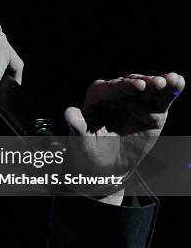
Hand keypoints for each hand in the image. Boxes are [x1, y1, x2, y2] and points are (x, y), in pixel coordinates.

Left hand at [64, 72, 184, 178]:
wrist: (106, 167)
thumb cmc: (89, 152)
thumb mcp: (80, 143)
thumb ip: (77, 128)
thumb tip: (69, 112)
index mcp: (97, 97)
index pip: (110, 88)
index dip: (123, 86)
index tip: (137, 87)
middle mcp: (117, 94)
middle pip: (130, 84)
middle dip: (144, 82)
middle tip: (157, 83)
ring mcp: (136, 100)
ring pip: (148, 87)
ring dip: (160, 82)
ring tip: (171, 80)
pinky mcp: (153, 109)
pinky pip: (161, 97)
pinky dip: (171, 89)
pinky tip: (178, 82)